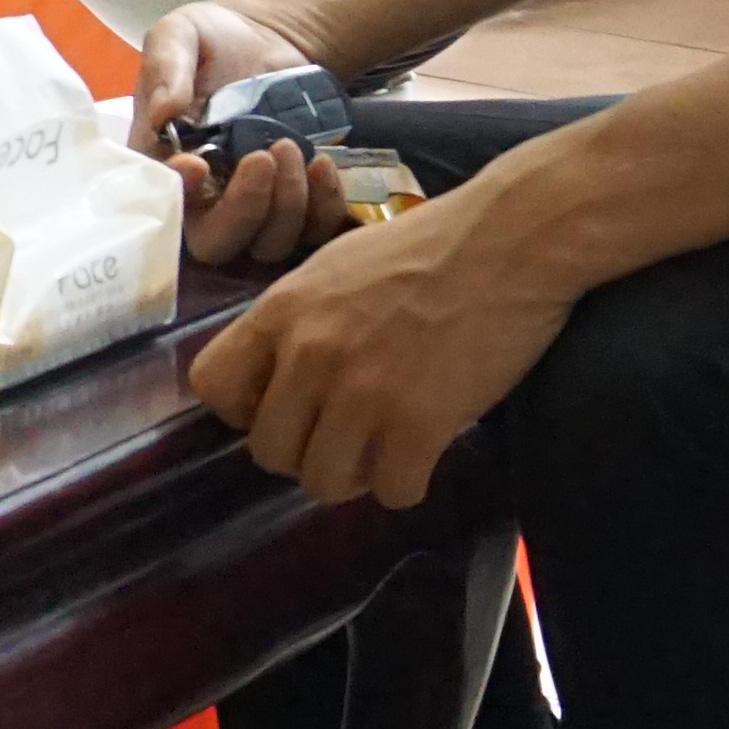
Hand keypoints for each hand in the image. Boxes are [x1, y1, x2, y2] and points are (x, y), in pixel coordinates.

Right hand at [133, 0, 370, 276]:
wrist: (270, 37)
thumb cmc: (213, 38)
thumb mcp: (178, 35)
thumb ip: (164, 67)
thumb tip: (161, 112)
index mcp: (164, 162)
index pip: (164, 202)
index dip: (181, 197)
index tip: (196, 163)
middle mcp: (204, 197)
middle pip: (215, 243)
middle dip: (243, 210)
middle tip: (263, 156)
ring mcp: (253, 205)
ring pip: (268, 243)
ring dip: (286, 205)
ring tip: (291, 147)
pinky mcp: (297, 203)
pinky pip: (314, 231)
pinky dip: (323, 206)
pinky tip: (323, 164)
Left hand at [182, 177, 581, 510]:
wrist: (515, 236)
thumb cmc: (431, 246)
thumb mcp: (335, 266)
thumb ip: (298, 320)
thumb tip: (278, 377)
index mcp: (282, 311)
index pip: (213, 387)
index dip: (245, 409)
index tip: (283, 407)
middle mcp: (310, 354)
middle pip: (268, 451)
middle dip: (305, 450)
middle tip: (347, 435)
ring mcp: (363, 392)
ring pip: (322, 482)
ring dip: (354, 475)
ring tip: (385, 448)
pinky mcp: (420, 423)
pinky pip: (392, 491)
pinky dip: (408, 483)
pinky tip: (425, 454)